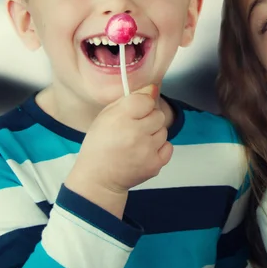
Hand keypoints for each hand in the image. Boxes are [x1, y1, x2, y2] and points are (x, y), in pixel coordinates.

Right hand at [65, 85, 172, 217]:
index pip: (147, 99)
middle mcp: (136, 133)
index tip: (134, 112)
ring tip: (137, 142)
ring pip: (164, 130)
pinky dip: (159, 148)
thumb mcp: (106, 115)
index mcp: (121, 118)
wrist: (98, 179)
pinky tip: (145, 151)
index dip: (142, 104)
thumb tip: (151, 88)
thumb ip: (130, 99)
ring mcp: (147, 150)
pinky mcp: (155, 165)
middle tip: (134, 129)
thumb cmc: (100, 145)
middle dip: (148, 119)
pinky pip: (168, 146)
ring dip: (153, 134)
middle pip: (158, 115)